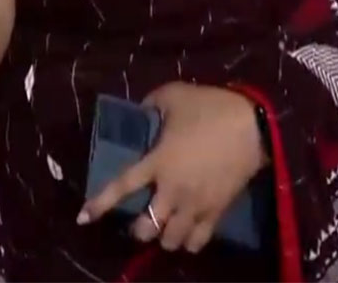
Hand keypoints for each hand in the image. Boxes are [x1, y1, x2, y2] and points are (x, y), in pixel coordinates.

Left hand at [78, 83, 267, 252]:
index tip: (83, 218)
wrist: (254, 125)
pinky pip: (200, 240)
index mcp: (157, 161)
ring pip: (172, 240)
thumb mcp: (172, 95)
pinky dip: (190, 243)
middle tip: (137, 226)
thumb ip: (150, 105)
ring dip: (164, 239)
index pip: (122, 187)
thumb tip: (141, 111)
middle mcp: (173, 189)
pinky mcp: (219, 211)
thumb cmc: (209, 107)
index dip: (101, 204)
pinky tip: (186, 237)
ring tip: (163, 232)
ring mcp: (197, 204)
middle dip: (138, 232)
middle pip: (147, 227)